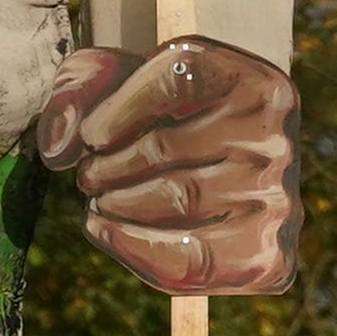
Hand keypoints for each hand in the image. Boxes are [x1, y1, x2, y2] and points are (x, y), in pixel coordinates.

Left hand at [35, 33, 299, 295]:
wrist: (226, 173)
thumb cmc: (164, 119)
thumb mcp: (122, 81)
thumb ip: (79, 90)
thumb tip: (59, 145)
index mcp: (248, 77)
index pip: (175, 78)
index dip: (116, 109)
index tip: (90, 136)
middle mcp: (274, 134)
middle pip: (166, 147)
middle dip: (106, 164)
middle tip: (88, 175)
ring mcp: (277, 198)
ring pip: (177, 199)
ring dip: (115, 203)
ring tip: (97, 200)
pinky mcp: (266, 256)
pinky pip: (191, 258)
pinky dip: (133, 247)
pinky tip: (104, 231)